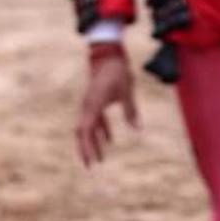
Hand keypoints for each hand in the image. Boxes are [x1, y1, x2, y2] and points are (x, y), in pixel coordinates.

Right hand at [75, 49, 139, 167]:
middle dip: (85, 150)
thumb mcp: (126, 90)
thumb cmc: (117, 71)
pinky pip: (95, 119)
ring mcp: (90, 103)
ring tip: (99, 160)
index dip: (87, 147)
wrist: (108, 53)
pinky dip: (100, 131)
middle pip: (82, 132)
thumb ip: (130, 110)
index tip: (91, 162)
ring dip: (92, 143)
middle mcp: (88, 106)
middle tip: (90, 167)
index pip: (86, 130)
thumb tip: (137, 129)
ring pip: (87, 127)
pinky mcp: (95, 101)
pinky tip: (109, 141)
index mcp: (93, 104)